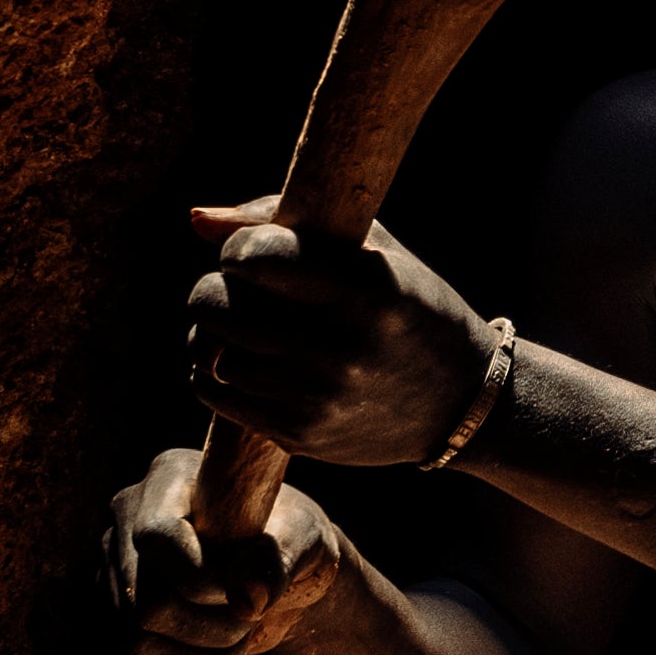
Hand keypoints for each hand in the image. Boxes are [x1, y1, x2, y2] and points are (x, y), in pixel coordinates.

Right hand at [106, 444, 350, 654]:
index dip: (200, 582)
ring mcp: (112, 565)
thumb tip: (246, 601)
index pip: (155, 537)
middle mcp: (126, 517)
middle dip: (207, 632)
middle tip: (250, 627)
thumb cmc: (289, 535)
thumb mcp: (301, 538)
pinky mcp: (113, 610)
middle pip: (142, 602)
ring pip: (131, 640)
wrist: (272, 566)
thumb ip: (278, 561)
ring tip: (240, 650)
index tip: (246, 595)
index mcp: (168, 477)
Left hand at [181, 197, 499, 465]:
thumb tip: (196, 220)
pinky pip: (215, 394)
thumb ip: (283, 223)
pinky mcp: (299, 434)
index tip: (254, 254)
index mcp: (364, 291)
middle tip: (240, 291)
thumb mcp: (370, 252)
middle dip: (215, 289)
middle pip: (216, 304)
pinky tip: (240, 359)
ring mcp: (317, 399)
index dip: (240, 248)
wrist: (459, 402)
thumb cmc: (409, 308)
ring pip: (211, 351)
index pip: (253, 256)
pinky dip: (213, 371)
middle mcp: (339, 349)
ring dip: (214, 333)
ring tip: (243, 326)